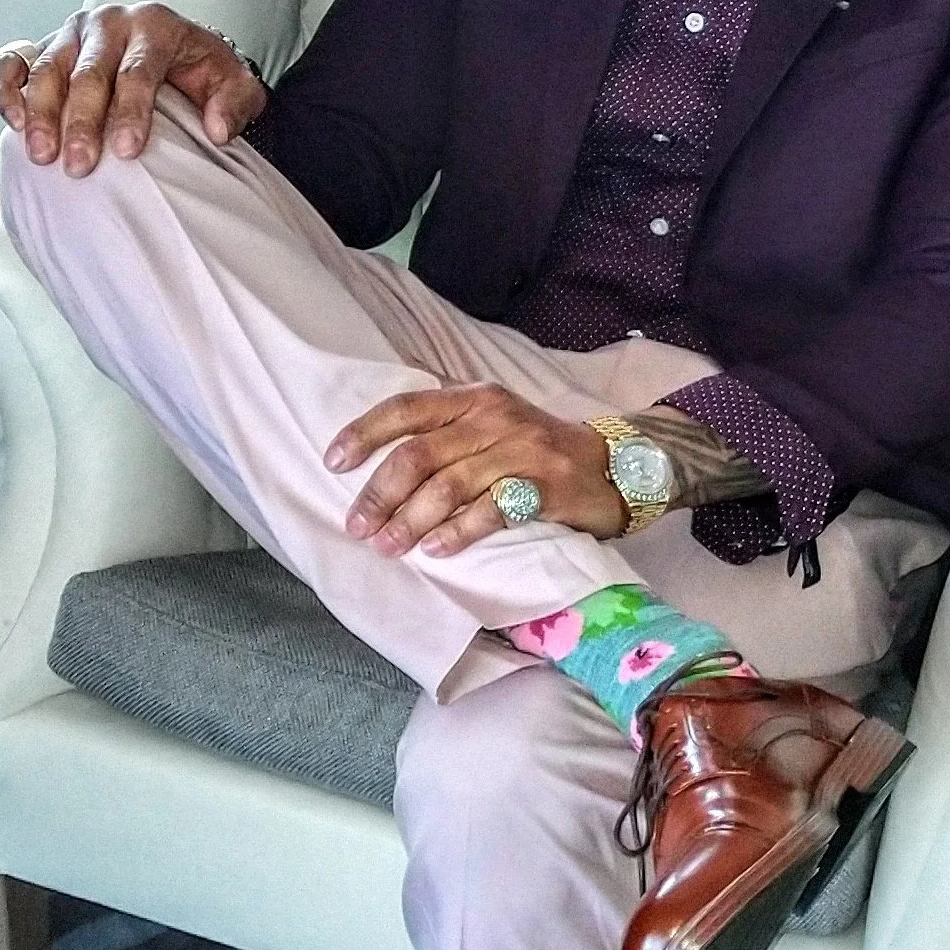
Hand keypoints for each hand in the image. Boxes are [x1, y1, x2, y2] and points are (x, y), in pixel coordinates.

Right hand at [0, 4, 267, 176]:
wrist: (175, 52)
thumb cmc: (201, 72)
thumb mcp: (235, 84)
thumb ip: (236, 103)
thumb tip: (218, 129)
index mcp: (155, 26)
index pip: (138, 70)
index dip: (131, 112)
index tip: (127, 151)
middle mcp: (110, 23)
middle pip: (89, 73)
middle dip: (82, 121)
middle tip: (79, 165)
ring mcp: (73, 33)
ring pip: (48, 68)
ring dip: (41, 113)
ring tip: (42, 155)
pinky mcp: (47, 45)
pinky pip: (16, 61)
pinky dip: (9, 90)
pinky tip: (15, 123)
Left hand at [325, 384, 626, 555]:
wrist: (616, 467)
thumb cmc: (540, 452)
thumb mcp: (494, 427)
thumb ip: (448, 435)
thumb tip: (380, 468)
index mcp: (474, 399)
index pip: (407, 408)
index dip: (365, 434)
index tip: (333, 463)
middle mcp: (494, 418)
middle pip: (420, 454)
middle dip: (381, 494)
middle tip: (358, 525)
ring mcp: (522, 451)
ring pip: (449, 485)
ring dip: (410, 520)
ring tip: (388, 546)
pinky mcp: (546, 486)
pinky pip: (492, 510)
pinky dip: (458, 532)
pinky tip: (435, 550)